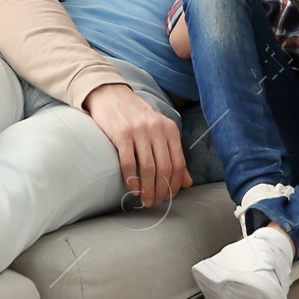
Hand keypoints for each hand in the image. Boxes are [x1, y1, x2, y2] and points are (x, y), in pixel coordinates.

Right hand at [83, 83, 190, 207]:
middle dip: (161, 190)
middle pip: (164, 168)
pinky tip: (132, 190)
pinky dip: (132, 180)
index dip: (175, 184)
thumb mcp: (159, 130)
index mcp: (169, 129)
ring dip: (147, 189)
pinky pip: (128, 163)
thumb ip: (174, 154)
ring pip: (148, 168)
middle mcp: (156, 129)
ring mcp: (139, 131)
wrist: (110, 95)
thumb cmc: (136, 116)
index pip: (178, 163)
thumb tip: (188, 182)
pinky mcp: (121, 134)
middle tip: (156, 202)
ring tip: (145, 200)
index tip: (170, 196)